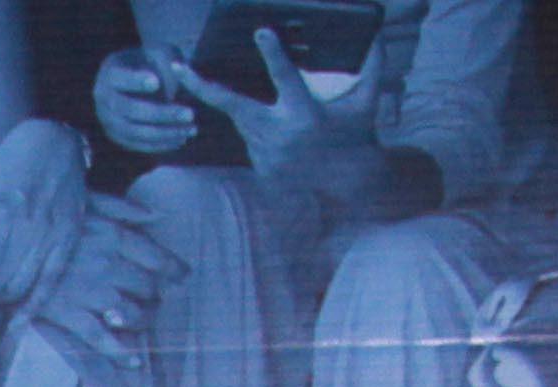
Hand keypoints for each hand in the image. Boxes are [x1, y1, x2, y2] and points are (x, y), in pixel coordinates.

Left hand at [0, 117, 92, 310]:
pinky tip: (16, 324)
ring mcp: (52, 233)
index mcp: (0, 210)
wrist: (54, 142)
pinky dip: (32, 308)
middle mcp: (29, 224)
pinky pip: (50, 284)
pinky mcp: (68, 238)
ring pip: (22, 287)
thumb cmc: (6, 167)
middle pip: (1, 283)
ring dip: (1, 299)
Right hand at [13, 190, 183, 369]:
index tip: (183, 275)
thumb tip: (156, 216)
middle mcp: (107, 265)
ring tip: (142, 321)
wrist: (0, 246)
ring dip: (142, 320)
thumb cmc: (42, 220)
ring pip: (131, 313)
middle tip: (154, 298)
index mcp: (112, 235)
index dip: (174, 268)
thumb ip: (121, 207)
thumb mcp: (83, 200)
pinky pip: (101, 338)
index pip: (156, 256)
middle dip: (156, 295)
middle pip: (148, 286)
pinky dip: (120, 352)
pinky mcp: (68, 314)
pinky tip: (134, 361)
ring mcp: (89, 292)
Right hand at [91, 43, 198, 154]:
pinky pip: (138, 145)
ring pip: (135, 132)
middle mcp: (103, 99)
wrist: (142, 77)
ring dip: (165, 133)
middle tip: (190, 114)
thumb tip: (170, 89)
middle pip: (129, 110)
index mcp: (110, 73)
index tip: (156, 82)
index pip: (119, 79)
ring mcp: (108, 120)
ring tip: (190, 130)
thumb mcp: (161, 52)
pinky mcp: (118, 136)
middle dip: (161, 113)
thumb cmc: (154, 60)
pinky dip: (160, 144)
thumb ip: (167, 62)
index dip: (135, 81)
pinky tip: (182, 139)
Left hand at [167, 20, 411, 217]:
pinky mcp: (261, 167)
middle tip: (180, 68)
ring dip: (228, 99)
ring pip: (239, 118)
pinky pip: (249, 136)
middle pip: (233, 105)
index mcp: (305, 114)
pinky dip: (252, 124)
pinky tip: (259, 119)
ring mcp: (266, 154)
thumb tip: (377, 34)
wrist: (348, 183)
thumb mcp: (368, 101)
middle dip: (203, 87)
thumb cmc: (357, 135)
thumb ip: (373, 67)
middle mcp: (280, 135)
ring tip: (206, 80)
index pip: (285, 78)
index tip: (261, 32)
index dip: (273, 54)